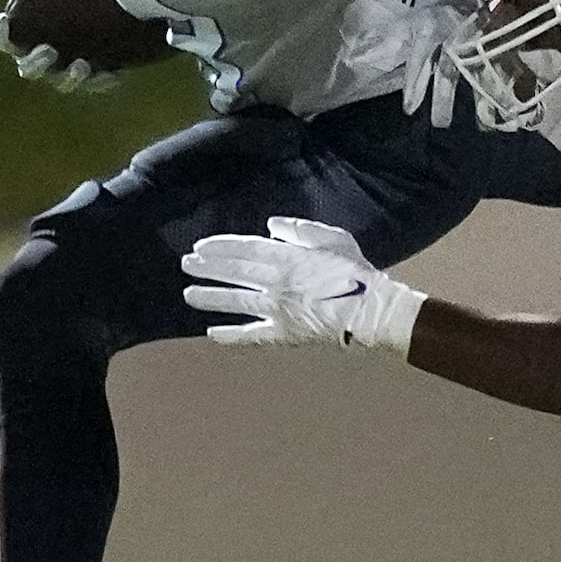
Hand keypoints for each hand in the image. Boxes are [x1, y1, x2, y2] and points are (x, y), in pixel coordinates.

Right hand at [0, 11, 121, 93]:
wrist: (110, 7)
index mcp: (23, 37)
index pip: (0, 39)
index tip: (4, 20)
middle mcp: (41, 59)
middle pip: (28, 69)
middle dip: (36, 63)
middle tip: (49, 51)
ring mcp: (67, 72)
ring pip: (62, 83)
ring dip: (70, 77)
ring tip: (81, 65)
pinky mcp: (96, 77)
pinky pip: (97, 85)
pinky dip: (103, 81)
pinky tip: (114, 74)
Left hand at [180, 217, 425, 351]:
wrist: (374, 313)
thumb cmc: (359, 273)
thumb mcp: (336, 240)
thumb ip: (302, 231)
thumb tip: (270, 226)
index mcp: (290, 258)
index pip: (246, 250)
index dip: (221, 248)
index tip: (201, 246)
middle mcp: (277, 283)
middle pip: (236, 273)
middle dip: (208, 268)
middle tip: (186, 265)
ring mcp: (278, 310)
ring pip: (237, 302)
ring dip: (211, 297)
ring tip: (189, 294)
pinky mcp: (285, 334)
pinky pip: (253, 335)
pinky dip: (232, 335)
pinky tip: (211, 333)